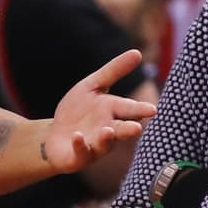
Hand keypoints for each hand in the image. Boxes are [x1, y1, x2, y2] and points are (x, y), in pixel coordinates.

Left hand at [44, 50, 157, 173]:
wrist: (55, 136)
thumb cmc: (78, 111)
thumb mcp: (93, 86)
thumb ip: (114, 71)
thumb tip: (138, 52)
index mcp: (113, 112)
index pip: (129, 109)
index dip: (140, 110)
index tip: (153, 110)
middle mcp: (108, 130)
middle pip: (121, 129)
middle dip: (129, 129)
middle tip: (137, 128)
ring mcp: (95, 145)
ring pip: (104, 143)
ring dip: (106, 138)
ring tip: (107, 131)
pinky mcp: (79, 155)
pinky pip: (81, 151)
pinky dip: (80, 144)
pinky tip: (77, 136)